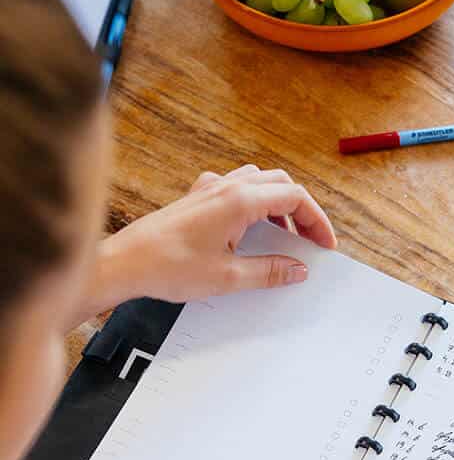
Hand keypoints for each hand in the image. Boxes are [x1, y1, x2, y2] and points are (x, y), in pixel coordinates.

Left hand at [82, 165, 336, 319]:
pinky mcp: (196, 198)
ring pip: (259, 182)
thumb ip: (270, 271)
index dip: (316, 220)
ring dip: (279, 204)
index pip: (294, 197)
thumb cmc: (167, 267)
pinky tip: (250, 229)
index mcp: (239, 201)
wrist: (123, 264)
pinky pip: (236, 189)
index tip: (324, 243)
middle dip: (302, 210)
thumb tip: (297, 270)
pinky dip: (255, 204)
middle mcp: (226, 188)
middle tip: (310, 239)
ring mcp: (209, 190)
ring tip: (285, 235)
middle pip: (280, 184)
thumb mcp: (228, 277)